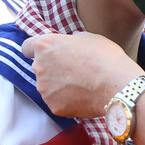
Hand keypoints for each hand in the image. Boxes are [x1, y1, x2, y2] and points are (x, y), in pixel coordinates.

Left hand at [23, 32, 142, 117]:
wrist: (116, 85)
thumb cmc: (105, 57)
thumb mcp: (90, 38)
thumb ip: (72, 40)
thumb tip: (71, 43)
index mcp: (45, 46)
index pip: (27, 47)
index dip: (35, 50)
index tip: (46, 54)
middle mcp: (39, 67)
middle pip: (39, 68)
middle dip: (52, 69)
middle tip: (74, 71)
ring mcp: (44, 89)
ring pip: (47, 87)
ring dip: (58, 86)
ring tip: (81, 86)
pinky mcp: (53, 107)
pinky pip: (57, 102)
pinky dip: (66, 101)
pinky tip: (82, 97)